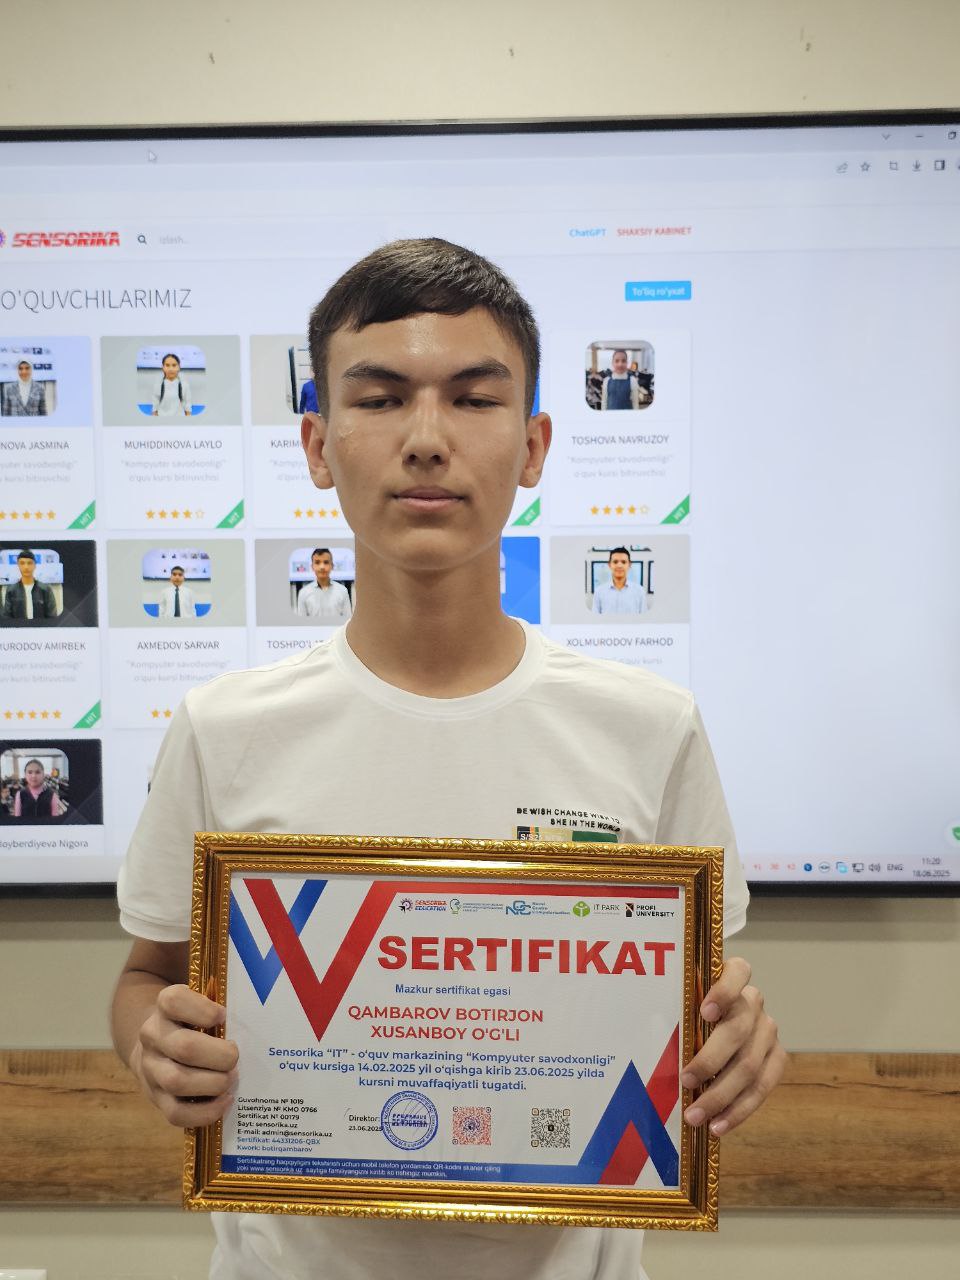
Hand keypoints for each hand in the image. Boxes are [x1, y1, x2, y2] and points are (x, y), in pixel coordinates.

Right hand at [132, 984, 238, 1127]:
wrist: (155, 1045)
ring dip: (213, 1083)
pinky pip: (176, 1113)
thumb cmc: (190, 1020)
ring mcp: (151, 1070)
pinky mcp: (156, 1098)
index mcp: (164, 1007)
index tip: (224, 1015)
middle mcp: (153, 1037)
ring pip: (177, 1082)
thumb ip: (220, 1000)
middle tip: (236, 1056)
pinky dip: (205, 1112)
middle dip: (219, 1056)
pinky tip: (226, 1100)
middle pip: (184, 1048)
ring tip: (232, 1078)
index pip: (174, 1001)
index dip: (203, 1009)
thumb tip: (258, 1007)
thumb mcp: (198, 1003)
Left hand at [680, 956, 785, 1135]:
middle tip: (685, 1080)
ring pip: (751, 1065)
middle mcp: (754, 1002)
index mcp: (734, 978)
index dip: (724, 990)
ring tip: (695, 1116)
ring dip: (721, 1095)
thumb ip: (676, 1014)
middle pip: (738, 1030)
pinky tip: (718, 1125)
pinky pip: (763, 1088)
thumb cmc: (688, 1015)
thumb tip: (642, 1038)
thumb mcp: (682, 1007)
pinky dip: (739, 1110)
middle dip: (711, 1060)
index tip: (704, 1012)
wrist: (719, 1028)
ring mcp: (768, 1030)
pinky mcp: (778, 1058)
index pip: (738, 972)